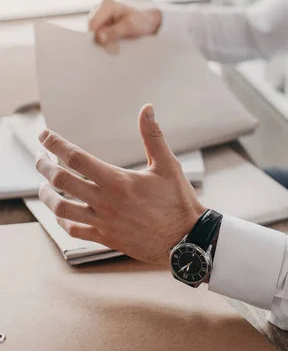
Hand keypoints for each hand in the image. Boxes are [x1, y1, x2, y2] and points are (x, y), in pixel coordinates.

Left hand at [35, 104, 203, 266]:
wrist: (185, 240)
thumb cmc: (178, 202)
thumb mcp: (167, 165)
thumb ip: (153, 135)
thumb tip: (147, 109)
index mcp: (117, 181)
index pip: (76, 157)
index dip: (56, 144)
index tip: (45, 135)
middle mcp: (105, 202)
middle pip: (61, 181)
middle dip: (45, 166)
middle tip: (40, 158)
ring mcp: (103, 222)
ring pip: (61, 208)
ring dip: (46, 194)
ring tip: (43, 185)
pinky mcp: (105, 237)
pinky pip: (74, 230)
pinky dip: (61, 221)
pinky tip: (60, 214)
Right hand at [89, 0, 161, 45]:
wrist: (150, 22)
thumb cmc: (142, 21)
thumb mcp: (130, 27)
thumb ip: (114, 32)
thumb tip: (99, 38)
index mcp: (106, 5)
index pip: (92, 24)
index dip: (97, 37)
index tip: (106, 46)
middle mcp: (101, 8)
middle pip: (92, 28)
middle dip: (100, 39)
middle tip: (113, 47)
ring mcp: (101, 16)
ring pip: (95, 33)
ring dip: (103, 40)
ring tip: (116, 43)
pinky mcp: (103, 23)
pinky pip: (99, 34)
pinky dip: (105, 40)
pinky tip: (114, 42)